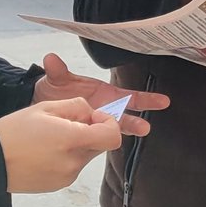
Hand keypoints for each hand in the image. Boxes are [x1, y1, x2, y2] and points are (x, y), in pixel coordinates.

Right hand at [0, 98, 120, 191]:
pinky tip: (45, 150)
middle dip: (90, 131)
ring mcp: (67, 176)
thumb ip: (76, 107)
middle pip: (99, 144)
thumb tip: (91, 113)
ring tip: (51, 137)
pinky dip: (67, 156)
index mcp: (71, 140)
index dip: (109, 123)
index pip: (112, 136)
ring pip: (86, 155)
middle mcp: (73, 162)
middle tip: (66, 123)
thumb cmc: (13, 133)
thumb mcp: (45, 107)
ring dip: (77, 143)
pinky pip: (73, 166)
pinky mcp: (59, 185)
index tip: (94, 116)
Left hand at [32, 53, 169, 136]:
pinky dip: (105, 143)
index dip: (146, 99)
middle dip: (136, 121)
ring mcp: (98, 123)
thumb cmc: (55, 90)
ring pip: (115, 130)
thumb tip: (50, 59)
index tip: (163, 101)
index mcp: (105, 94)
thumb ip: (57, 71)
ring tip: (135, 136)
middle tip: (145, 127)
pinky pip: (100, 140)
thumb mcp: (56, 80)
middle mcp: (106, 109)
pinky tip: (111, 146)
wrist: (41, 107)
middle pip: (126, 116)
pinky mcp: (88, 134)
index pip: (129, 97)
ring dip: (124, 133)